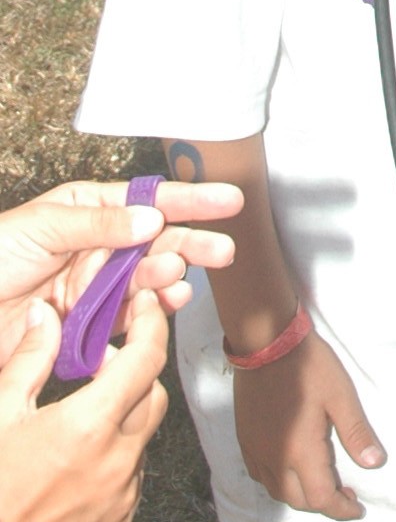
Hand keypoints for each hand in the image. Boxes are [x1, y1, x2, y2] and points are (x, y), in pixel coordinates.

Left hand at [0, 181, 241, 363]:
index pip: (148, 198)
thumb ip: (98, 224)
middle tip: (222, 251)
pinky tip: (161, 306)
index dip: (190, 199)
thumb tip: (149, 217)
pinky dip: (148, 312)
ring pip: (146, 279)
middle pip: (156, 240)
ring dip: (168, 278)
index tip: (227, 200)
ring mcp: (94, 285)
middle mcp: (97, 245)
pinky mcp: (86, 323)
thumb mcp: (42, 227)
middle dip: (192, 243)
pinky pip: (126, 317)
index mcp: (88, 210)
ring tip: (177, 280)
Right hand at [0, 289, 169, 521]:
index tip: (147, 307)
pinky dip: (114, 463)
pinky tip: (76, 467)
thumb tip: (45, 316)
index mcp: (89, 425)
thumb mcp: (0, 412)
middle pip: (153, 396)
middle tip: (97, 371)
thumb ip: (30, 358)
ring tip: (77, 427)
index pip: (147, 359)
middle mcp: (116, 461)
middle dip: (133, 375)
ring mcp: (122, 497)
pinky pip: (131, 480)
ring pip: (141, 439)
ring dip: (121, 422)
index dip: (152, 324)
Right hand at [233, 334, 385, 520]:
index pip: (321, 498)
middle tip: (346, 493)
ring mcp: (255, 451)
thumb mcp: (341, 396)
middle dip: (323, 504)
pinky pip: (261, 476)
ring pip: (277, 491)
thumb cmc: (309, 366)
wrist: (266, 343)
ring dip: (301, 495)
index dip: (341, 509)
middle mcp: (273, 459)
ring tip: (322, 482)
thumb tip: (374, 464)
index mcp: (299, 451)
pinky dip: (280, 483)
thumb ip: (356, 433)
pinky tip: (293, 468)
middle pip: (298, 500)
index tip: (358, 509)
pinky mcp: (245, 441)